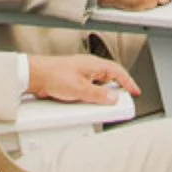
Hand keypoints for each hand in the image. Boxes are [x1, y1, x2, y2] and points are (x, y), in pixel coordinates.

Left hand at [25, 54, 139, 103]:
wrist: (36, 76)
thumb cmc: (55, 74)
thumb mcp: (81, 89)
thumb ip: (98, 95)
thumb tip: (113, 98)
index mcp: (94, 65)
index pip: (118, 72)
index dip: (128, 82)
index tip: (135, 92)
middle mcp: (89, 68)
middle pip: (109, 79)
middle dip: (116, 90)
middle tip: (121, 102)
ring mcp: (81, 75)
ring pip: (98, 85)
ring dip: (102, 95)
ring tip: (104, 107)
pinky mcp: (73, 82)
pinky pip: (88, 90)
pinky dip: (92, 97)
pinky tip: (88, 105)